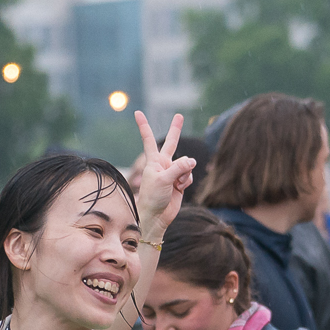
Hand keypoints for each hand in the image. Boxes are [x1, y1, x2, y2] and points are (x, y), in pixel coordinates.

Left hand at [130, 111, 195, 236]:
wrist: (157, 216)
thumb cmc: (153, 197)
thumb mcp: (164, 179)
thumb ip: (179, 168)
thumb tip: (192, 161)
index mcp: (154, 161)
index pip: (149, 140)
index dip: (144, 126)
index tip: (137, 112)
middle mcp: (163, 164)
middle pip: (171, 143)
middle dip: (176, 130)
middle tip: (179, 116)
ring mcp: (172, 173)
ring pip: (186, 164)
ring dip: (184, 173)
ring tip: (177, 184)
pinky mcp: (180, 182)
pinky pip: (189, 175)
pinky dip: (187, 181)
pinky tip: (180, 188)